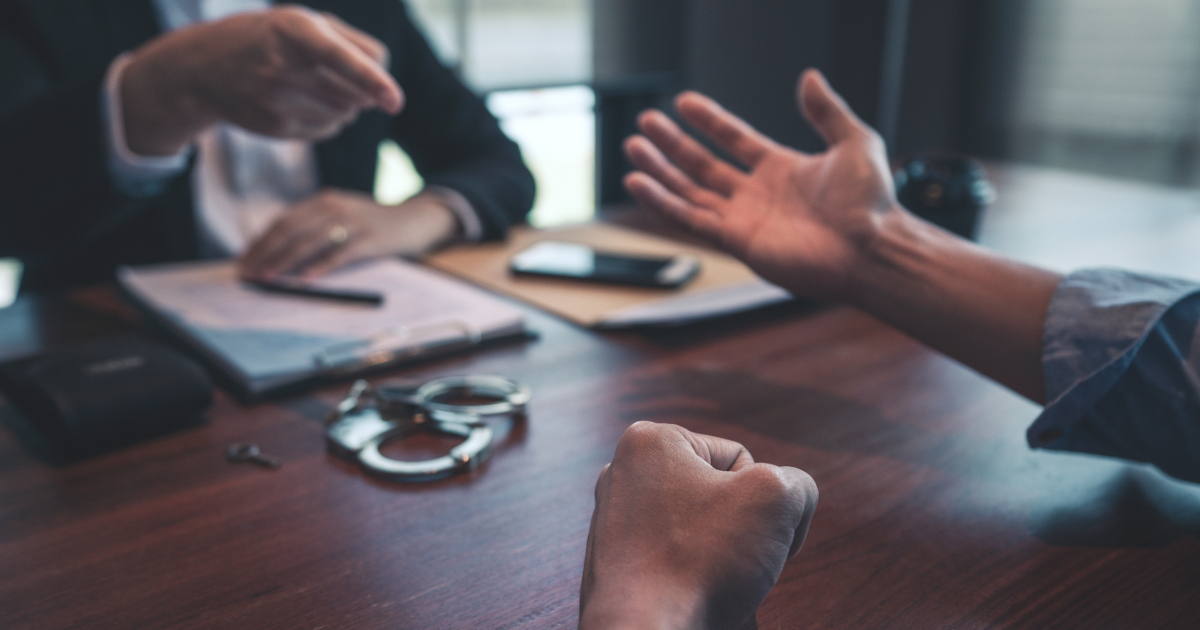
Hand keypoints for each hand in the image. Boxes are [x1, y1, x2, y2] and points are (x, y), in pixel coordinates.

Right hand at [121, 6, 403, 155]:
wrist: (202, 69)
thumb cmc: (270, 39)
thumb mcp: (305, 22)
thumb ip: (354, 45)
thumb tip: (383, 88)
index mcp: (293, 29)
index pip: (339, 56)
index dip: (371, 79)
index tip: (394, 102)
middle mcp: (282, 66)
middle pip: (356, 93)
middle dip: (361, 87)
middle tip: (331, 71)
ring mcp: (276, 101)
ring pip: (346, 114)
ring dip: (346, 104)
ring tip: (313, 84)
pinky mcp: (275, 128)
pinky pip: (328, 130)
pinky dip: (329, 119)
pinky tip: (301, 102)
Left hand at [238, 188, 460, 279]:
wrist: (416, 219)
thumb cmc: (375, 224)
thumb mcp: (343, 217)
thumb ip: (316, 228)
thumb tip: (279, 253)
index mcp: (324, 200)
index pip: (284, 220)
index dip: (261, 241)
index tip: (245, 260)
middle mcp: (335, 206)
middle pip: (291, 229)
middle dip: (266, 252)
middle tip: (249, 272)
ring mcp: (354, 221)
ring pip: (311, 240)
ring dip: (286, 260)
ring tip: (269, 277)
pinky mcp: (371, 238)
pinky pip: (340, 253)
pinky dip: (321, 266)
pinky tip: (305, 279)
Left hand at [580, 422, 817, 629]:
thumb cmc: (700, 561)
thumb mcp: (776, 500)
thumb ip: (798, 483)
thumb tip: (790, 502)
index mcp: (650, 440)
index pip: (740, 457)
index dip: (762, 499)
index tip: (750, 532)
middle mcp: (622, 474)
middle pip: (716, 493)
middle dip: (739, 528)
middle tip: (733, 558)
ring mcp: (614, 521)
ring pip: (698, 530)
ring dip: (721, 555)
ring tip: (713, 580)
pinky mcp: (616, 562)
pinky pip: (675, 560)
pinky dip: (694, 577)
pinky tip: (694, 597)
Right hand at [623, 69, 895, 301]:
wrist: (869, 248)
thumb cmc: (870, 204)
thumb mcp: (855, 142)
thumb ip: (828, 111)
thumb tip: (810, 78)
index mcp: (782, 169)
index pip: (734, 139)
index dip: (709, 121)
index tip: (684, 103)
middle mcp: (757, 194)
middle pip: (703, 165)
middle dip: (673, 145)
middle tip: (647, 123)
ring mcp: (745, 219)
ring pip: (690, 191)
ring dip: (661, 170)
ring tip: (635, 148)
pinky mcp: (737, 242)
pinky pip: (691, 219)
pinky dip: (663, 203)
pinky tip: (641, 184)